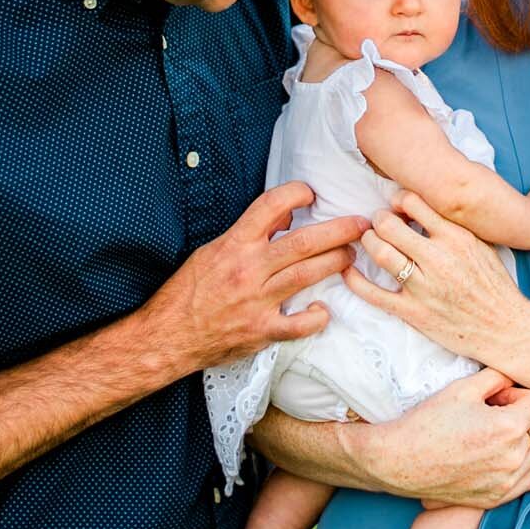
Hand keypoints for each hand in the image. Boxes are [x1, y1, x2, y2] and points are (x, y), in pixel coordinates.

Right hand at [145, 181, 365, 371]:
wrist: (167, 335)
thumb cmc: (187, 292)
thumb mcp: (211, 251)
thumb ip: (247, 234)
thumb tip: (282, 217)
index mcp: (234, 244)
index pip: (271, 206)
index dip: (297, 193)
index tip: (312, 194)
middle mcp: (249, 269)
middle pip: (304, 241)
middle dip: (339, 230)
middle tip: (362, 225)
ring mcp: (257, 301)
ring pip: (308, 274)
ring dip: (336, 262)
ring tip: (351, 255)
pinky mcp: (262, 330)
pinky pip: (299, 324)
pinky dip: (316, 317)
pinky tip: (323, 310)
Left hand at [348, 190, 529, 363]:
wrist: (506, 328)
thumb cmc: (495, 286)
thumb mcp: (481, 245)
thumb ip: (453, 226)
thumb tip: (423, 208)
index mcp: (456, 237)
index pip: (413, 202)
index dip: (397, 201)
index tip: (396, 207)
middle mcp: (438, 258)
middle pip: (389, 225)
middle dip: (378, 220)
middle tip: (378, 223)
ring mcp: (423, 286)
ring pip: (379, 252)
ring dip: (368, 242)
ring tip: (370, 241)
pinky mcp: (413, 311)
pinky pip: (373, 293)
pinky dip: (355, 280)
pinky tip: (348, 271)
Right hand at [351, 368, 529, 507]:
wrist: (399, 461)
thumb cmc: (428, 422)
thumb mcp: (462, 389)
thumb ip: (496, 378)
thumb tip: (512, 380)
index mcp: (509, 427)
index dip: (516, 395)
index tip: (495, 398)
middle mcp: (513, 457)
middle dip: (518, 416)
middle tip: (488, 414)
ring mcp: (506, 481)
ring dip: (519, 442)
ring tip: (490, 436)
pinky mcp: (495, 497)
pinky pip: (525, 480)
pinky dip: (518, 468)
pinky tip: (495, 458)